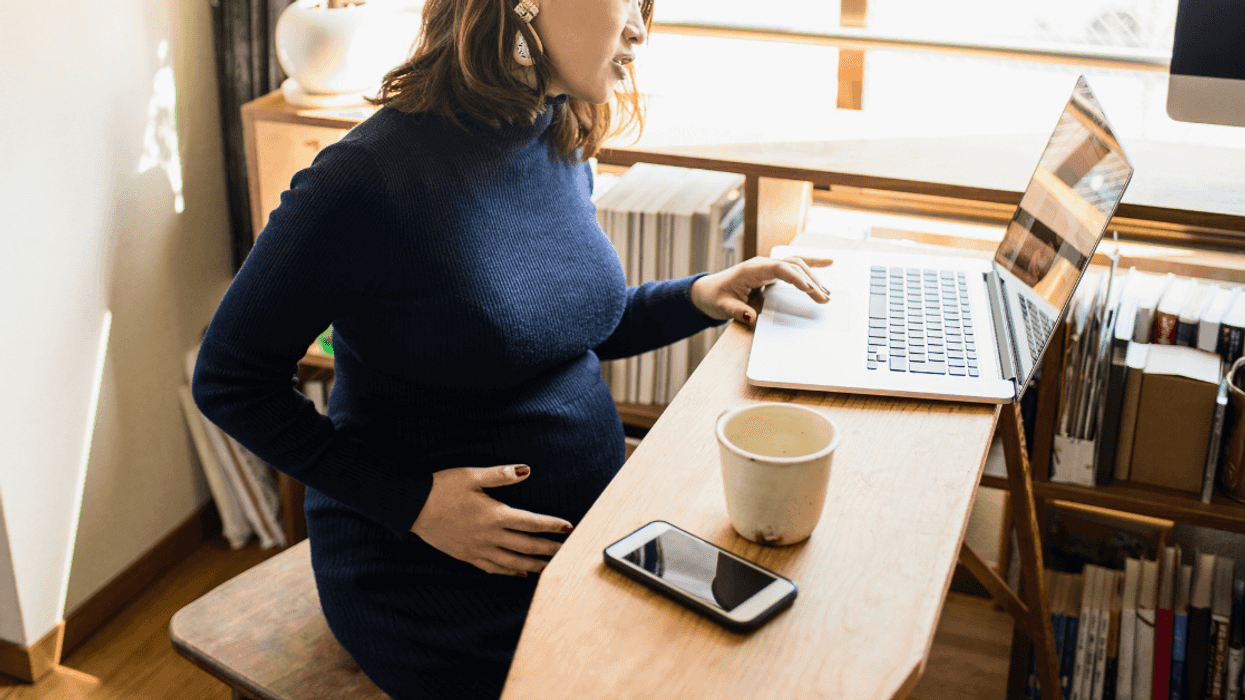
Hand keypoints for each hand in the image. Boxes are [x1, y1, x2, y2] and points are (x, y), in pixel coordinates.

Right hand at [410, 465, 573, 576]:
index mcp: (494, 515)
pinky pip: (492, 568)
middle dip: (549, 549)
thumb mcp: (472, 475)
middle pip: (527, 546)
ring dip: (534, 565)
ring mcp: (477, 549)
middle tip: (568, 551)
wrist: (412, 507)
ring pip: (512, 562)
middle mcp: (489, 536)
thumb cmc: (442, 487)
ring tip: (550, 566)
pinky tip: (519, 574)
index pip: (531, 523)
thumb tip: (526, 470)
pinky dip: (509, 572)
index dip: (552, 526)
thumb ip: (500, 475)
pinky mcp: (466, 556)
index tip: (569, 527)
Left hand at [690, 256, 833, 323]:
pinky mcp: (771, 271)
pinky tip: (828, 263)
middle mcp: (762, 264)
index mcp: (751, 270)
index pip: (779, 269)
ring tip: (827, 292)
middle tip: (824, 298)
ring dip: (813, 275)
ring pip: (795, 263)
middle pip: (792, 265)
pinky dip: (810, 265)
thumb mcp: (722, 307)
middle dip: (810, 280)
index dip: (796, 278)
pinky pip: (793, 265)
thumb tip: (750, 317)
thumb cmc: (715, 297)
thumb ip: (735, 311)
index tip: (810, 290)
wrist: (707, 291)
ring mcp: (767, 266)